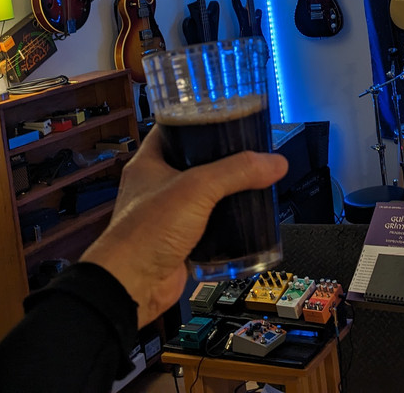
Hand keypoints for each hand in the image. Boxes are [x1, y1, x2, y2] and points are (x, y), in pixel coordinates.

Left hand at [81, 127, 287, 326]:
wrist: (130, 286)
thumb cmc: (143, 234)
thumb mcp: (196, 189)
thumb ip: (237, 172)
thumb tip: (273, 162)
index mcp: (149, 163)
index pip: (174, 129)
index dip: (198, 120)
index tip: (225, 117)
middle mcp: (157, 186)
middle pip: (194, 163)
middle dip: (222, 160)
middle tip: (249, 153)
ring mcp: (168, 215)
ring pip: (204, 196)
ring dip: (226, 193)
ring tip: (253, 183)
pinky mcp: (180, 241)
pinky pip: (208, 227)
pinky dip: (226, 225)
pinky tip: (245, 221)